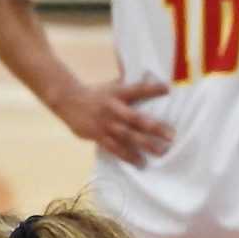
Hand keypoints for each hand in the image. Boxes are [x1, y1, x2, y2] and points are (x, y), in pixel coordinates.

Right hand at [56, 78, 172, 164]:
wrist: (67, 100)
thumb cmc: (96, 93)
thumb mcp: (113, 86)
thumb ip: (129, 85)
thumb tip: (149, 74)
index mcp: (117, 93)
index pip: (137, 90)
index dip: (151, 89)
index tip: (167, 89)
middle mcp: (112, 108)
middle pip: (135, 118)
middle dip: (154, 127)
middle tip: (171, 135)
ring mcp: (105, 123)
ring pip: (127, 136)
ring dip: (144, 145)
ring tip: (161, 152)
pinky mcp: (97, 135)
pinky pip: (114, 148)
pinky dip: (128, 156)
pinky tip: (140, 163)